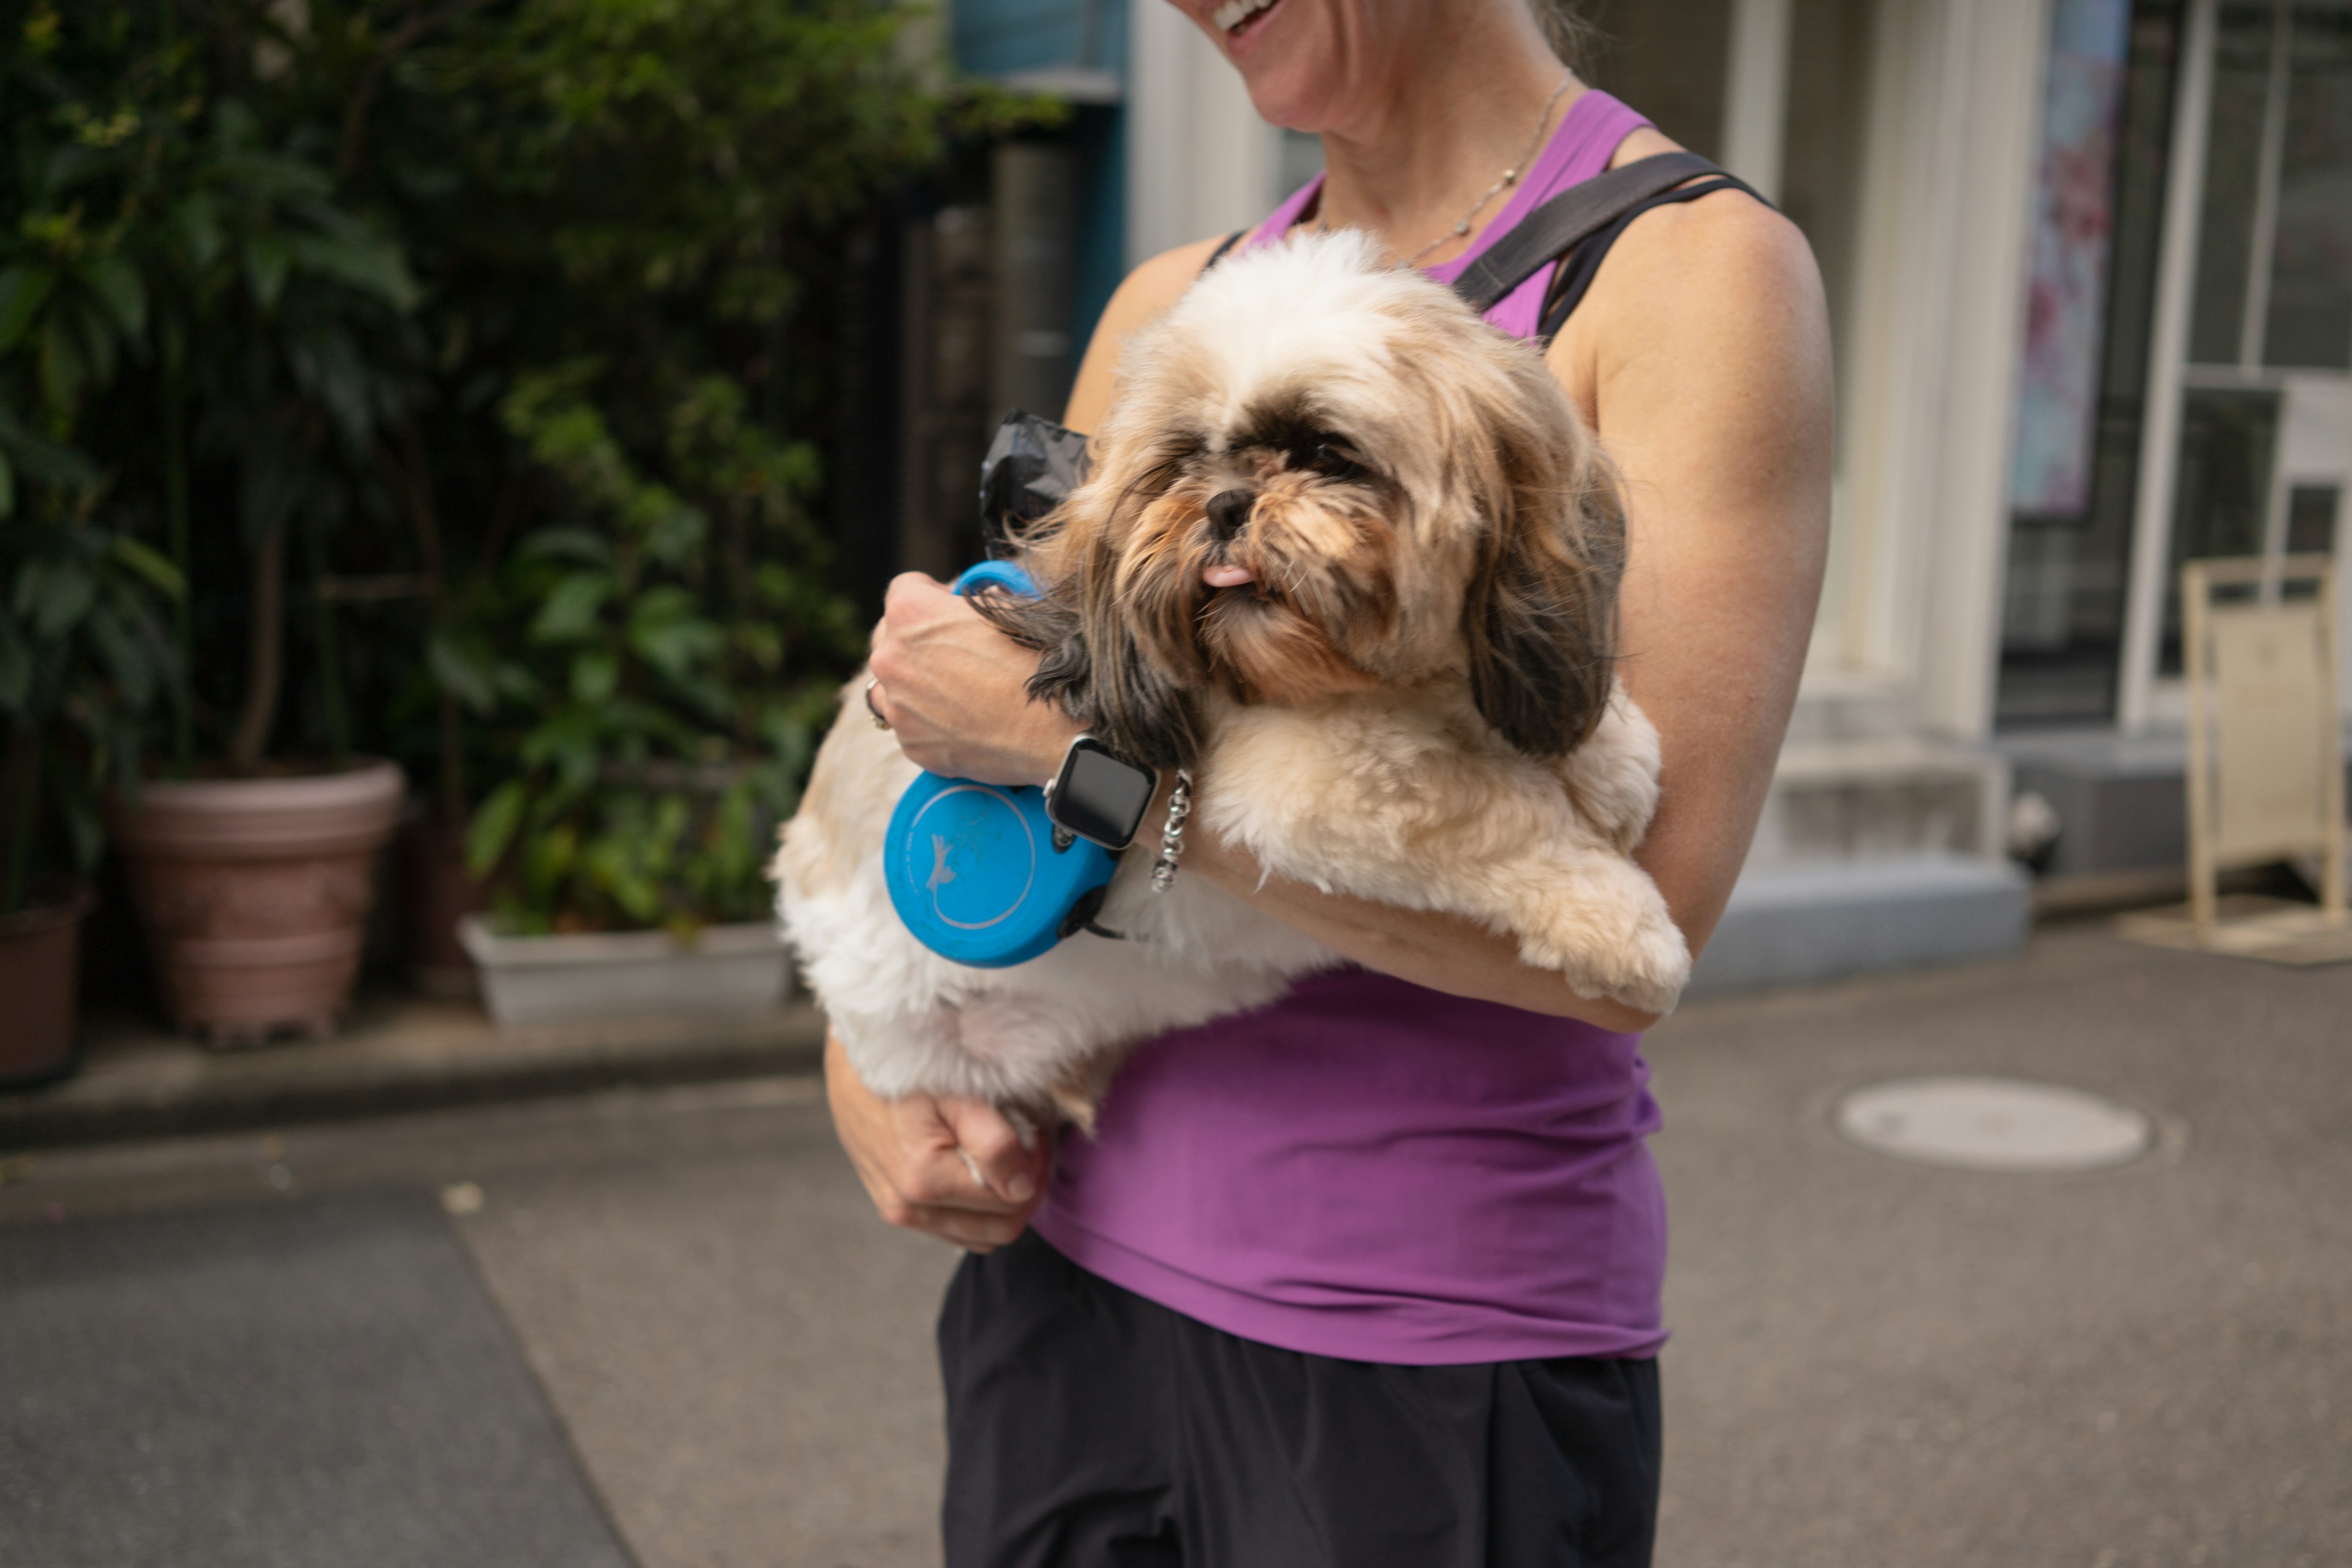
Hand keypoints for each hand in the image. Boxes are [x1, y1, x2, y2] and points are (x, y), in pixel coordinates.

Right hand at [824, 1035, 1049, 1251]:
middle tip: (1029, 1146)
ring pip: (978, 1234)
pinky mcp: (893, 1207)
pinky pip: (952, 1227)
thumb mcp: (959, 1093)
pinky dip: (974, 1205)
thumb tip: (1021, 1189)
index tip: (1038, 1135)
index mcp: (924, 1181)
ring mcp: (897, 1212)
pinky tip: (974, 1163)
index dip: (1036, 1171)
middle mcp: (907, 1208)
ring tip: (1003, 1153)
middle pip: (998, 1229)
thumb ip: (995, 1143)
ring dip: (1001, 1201)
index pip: (1012, 1206)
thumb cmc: (910, 1067)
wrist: (853, 1061)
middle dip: (1024, 1190)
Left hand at [865, 573, 1081, 785]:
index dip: (930, 593)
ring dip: (913, 682)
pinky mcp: (911, 744)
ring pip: (890, 685)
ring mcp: (897, 706)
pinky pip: (909, 725)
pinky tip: (962, 720)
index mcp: (911, 613)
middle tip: (951, 649)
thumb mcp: (1007, 608)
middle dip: (914, 639)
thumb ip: (972, 601)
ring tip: (953, 689)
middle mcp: (890, 658)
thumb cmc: (1035, 662)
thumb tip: (966, 606)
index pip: (903, 587)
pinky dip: (928, 721)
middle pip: (887, 636)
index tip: (947, 605)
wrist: (1052, 730)